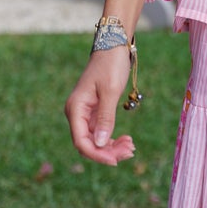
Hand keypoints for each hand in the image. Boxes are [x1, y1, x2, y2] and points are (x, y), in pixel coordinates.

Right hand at [64, 48, 136, 166]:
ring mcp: (85, 114)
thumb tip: (99, 143)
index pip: (80, 141)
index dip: (97, 154)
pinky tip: (126, 140)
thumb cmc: (110, 65)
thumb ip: (105, 118)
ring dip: (111, 147)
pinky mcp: (95, 112)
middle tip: (131, 151)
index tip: (116, 160)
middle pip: (88, 143)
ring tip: (131, 147)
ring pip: (95, 140)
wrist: (113, 47)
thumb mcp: (110, 92)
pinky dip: (112, 139)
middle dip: (107, 152)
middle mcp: (76, 113)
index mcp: (75, 108)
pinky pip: (101, 132)